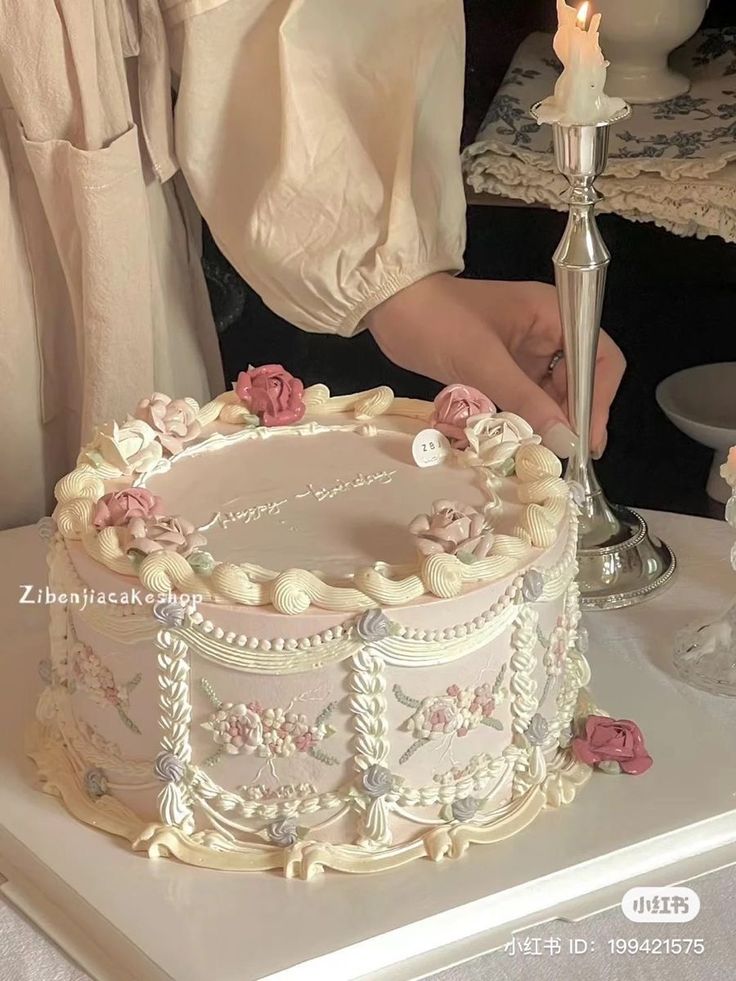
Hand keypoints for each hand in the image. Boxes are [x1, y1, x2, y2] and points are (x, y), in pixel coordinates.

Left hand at [365, 273, 624, 456]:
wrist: (389, 307)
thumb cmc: (437, 322)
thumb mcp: (483, 363)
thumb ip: (528, 401)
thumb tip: (568, 441)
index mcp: (553, 312)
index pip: (599, 357)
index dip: (598, 398)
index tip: (587, 438)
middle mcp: (548, 328)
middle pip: (582, 376)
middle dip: (576, 414)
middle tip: (568, 456)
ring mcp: (526, 348)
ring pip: (555, 390)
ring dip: (553, 420)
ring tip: (547, 454)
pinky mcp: (505, 364)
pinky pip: (529, 394)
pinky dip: (530, 417)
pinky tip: (526, 441)